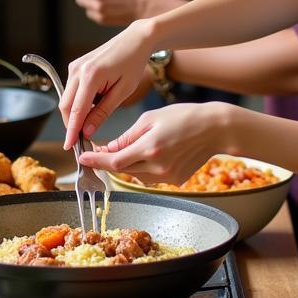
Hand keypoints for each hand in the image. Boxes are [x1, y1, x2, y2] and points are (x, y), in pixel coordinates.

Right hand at [59, 20, 154, 147]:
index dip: (71, 131)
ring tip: (92, 122)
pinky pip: (72, 90)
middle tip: (82, 140)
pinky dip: (78, 102)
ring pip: (67, 99)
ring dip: (76, 113)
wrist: (135, 40)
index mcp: (91, 76)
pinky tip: (93, 105)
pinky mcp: (75, 66)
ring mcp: (74, 66)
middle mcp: (78, 70)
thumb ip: (103, 112)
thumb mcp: (123, 91)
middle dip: (71, 124)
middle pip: (65, 106)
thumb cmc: (133, 63)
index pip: (76, 111)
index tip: (69, 146)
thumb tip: (87, 130)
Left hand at [77, 102, 235, 180]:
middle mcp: (158, 167)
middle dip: (109, 160)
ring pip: (136, 174)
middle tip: (102, 149)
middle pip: (123, 170)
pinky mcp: (176, 180)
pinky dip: (146, 166)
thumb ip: (128, 137)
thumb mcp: (151, 119)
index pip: (114, 162)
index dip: (96, 162)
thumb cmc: (184, 117)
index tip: (82, 160)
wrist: (215, 129)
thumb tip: (109, 148)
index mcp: (150, 148)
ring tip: (138, 145)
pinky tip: (157, 152)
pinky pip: (152, 176)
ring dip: (129, 163)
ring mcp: (168, 176)